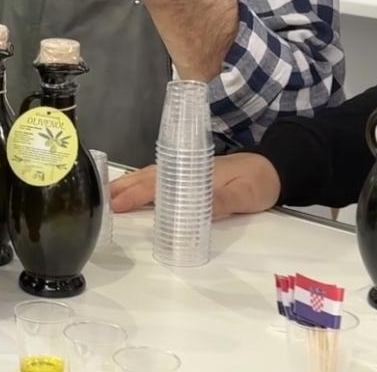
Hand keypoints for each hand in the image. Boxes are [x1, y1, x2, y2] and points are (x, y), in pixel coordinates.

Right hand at [109, 152, 282, 219]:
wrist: (275, 169)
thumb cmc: (260, 182)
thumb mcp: (246, 194)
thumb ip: (223, 200)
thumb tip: (197, 207)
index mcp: (193, 172)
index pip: (159, 183)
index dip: (137, 194)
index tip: (116, 204)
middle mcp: (186, 169)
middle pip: (149, 177)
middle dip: (124, 188)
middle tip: (101, 201)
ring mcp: (187, 172)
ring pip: (152, 176)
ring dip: (130, 185)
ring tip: (109, 196)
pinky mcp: (192, 177)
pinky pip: (160, 179)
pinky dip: (143, 184)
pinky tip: (136, 192)